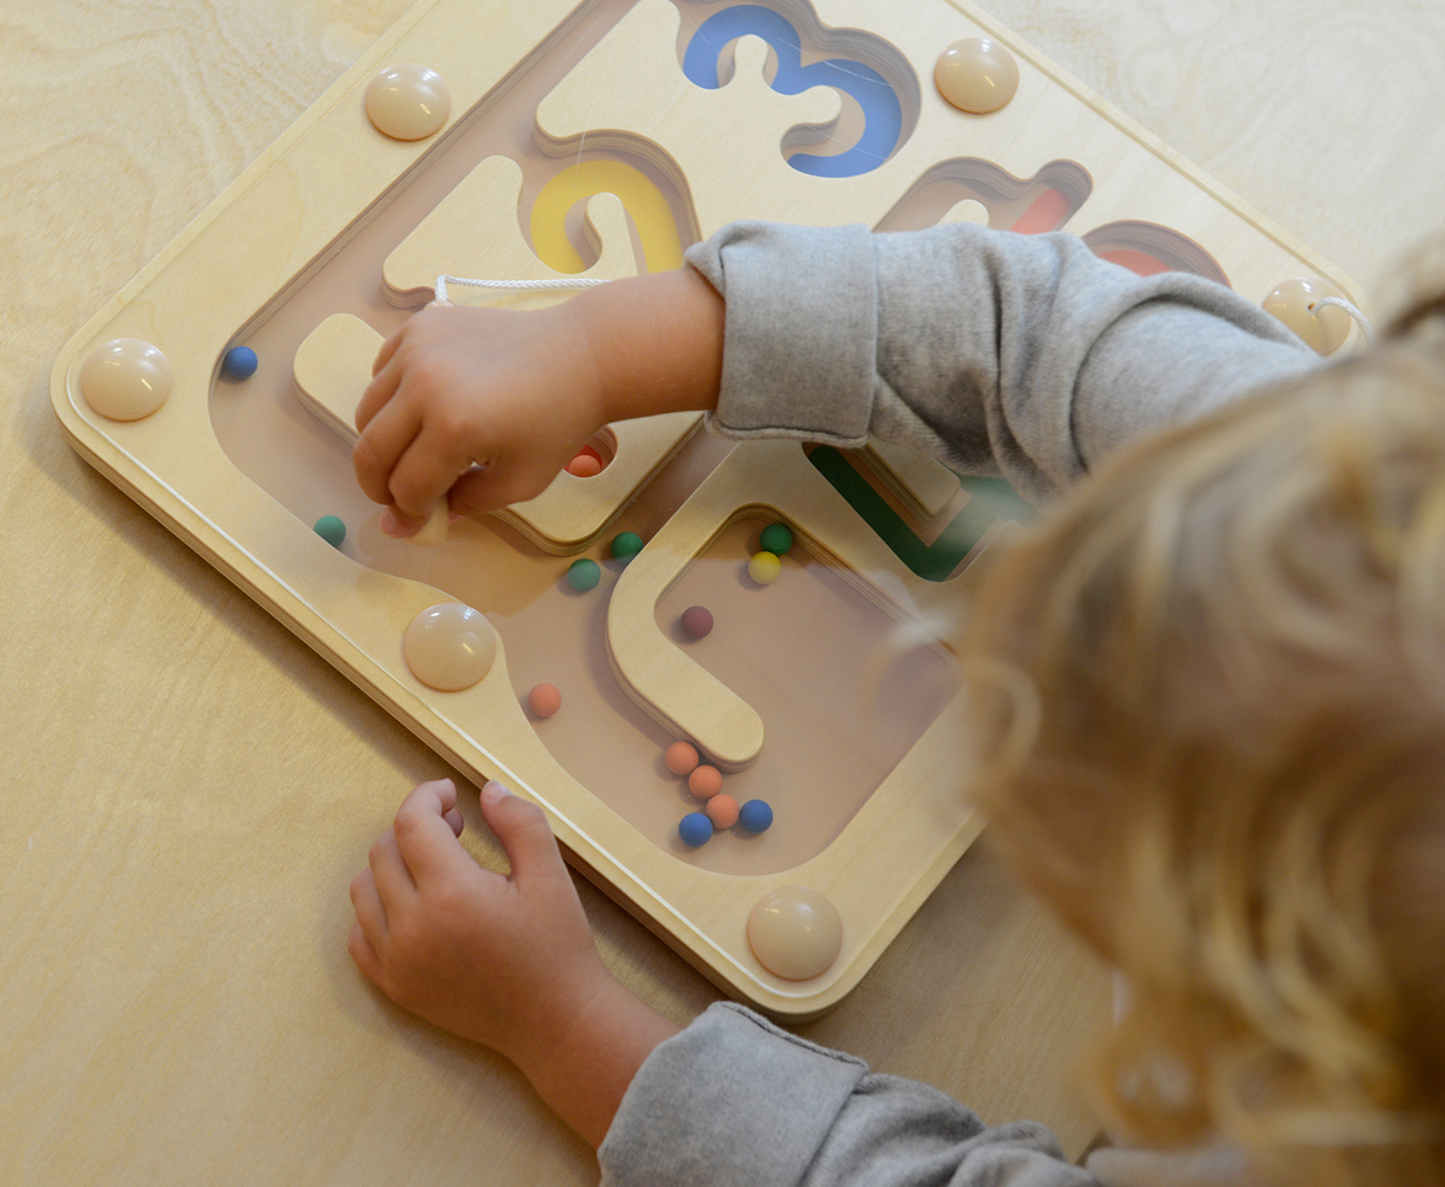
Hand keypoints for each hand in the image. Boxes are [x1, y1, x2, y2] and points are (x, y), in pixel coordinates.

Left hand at [348, 779, 679, 1146]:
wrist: (554, 1021)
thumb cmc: (557, 946)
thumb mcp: (551, 874)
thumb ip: (519, 822)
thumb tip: (487, 791)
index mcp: (452, 893)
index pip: (412, 823)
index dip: (427, 796)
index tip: (450, 795)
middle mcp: (413, 927)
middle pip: (384, 851)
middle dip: (416, 827)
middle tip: (455, 829)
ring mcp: (397, 961)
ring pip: (364, 889)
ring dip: (392, 864)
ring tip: (433, 866)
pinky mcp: (394, 987)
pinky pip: (360, 935)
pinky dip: (377, 909)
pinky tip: (414, 904)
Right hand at [352, 269, 725, 538]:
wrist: (579, 355)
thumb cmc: (558, 422)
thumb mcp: (520, 482)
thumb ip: (464, 504)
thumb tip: (414, 520)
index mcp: (454, 427)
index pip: (407, 486)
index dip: (408, 513)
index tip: (414, 523)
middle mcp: (425, 384)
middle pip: (370, 452)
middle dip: (377, 487)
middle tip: (394, 500)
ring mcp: (417, 348)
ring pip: (367, 412)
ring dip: (380, 444)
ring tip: (407, 458)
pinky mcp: (419, 325)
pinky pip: (381, 373)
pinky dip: (388, 400)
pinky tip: (417, 413)